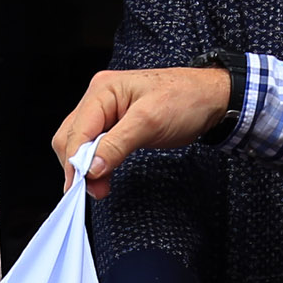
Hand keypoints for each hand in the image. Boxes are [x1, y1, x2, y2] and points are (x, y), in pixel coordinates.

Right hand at [53, 65, 234, 194]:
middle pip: (71, 137)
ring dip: (86, 168)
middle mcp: (99, 98)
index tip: (80, 187)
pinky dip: (97, 164)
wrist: (211, 98)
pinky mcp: (116, 124)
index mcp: (103, 90)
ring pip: (80, 144)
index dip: (74, 161)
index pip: (76, 130)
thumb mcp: (151, 122)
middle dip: (78, 166)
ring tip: (100, 188)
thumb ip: (117, 145)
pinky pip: (96, 146)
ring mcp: (106, 111)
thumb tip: (90, 168)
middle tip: (94, 191)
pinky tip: (104, 178)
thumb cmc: (186, 100)